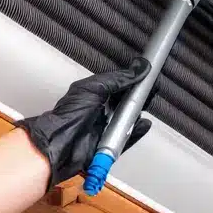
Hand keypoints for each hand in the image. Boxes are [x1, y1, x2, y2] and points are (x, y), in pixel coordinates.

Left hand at [18, 57, 151, 187]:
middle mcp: (101, 110)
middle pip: (127, 102)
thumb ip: (117, 79)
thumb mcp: (94, 88)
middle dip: (139, 97)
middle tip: (149, 92)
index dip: (134, 81)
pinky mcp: (111, 143)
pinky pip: (129, 137)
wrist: (62, 142)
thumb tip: (137, 69)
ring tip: (145, 106)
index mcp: (96, 94)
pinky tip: (143, 124)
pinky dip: (137, 131)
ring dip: (138, 114)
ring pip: (129, 119)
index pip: (120, 85)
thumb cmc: (69, 114)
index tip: (146, 77)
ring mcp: (106, 127)